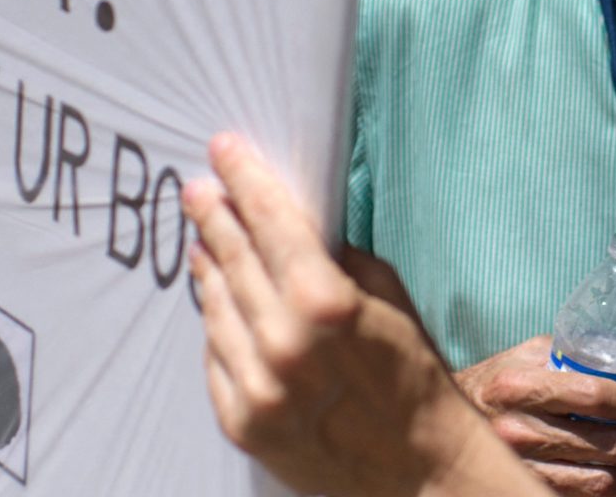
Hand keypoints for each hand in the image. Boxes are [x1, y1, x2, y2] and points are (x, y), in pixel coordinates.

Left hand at [186, 134, 541, 496]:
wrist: (416, 471)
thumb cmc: (412, 376)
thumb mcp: (386, 295)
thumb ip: (333, 258)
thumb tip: (289, 222)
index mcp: (323, 304)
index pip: (269, 221)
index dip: (243, 179)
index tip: (223, 151)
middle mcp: (281, 345)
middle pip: (232, 258)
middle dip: (214, 216)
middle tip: (198, 189)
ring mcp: (255, 388)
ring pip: (214, 306)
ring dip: (207, 266)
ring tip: (202, 241)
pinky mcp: (241, 422)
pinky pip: (215, 355)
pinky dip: (216, 323)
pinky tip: (216, 300)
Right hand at [453, 336, 615, 495]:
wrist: (441, 424)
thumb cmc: (493, 386)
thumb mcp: (522, 356)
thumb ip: (564, 353)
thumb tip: (615, 361)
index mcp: (520, 386)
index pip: (594, 395)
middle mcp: (519, 428)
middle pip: (604, 443)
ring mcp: (520, 465)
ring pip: (598, 481)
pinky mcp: (522, 488)